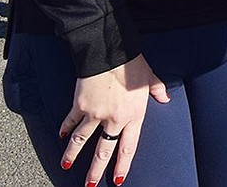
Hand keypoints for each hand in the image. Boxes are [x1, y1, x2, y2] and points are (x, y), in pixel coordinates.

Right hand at [59, 54, 168, 185]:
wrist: (110, 52)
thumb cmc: (132, 63)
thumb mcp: (150, 78)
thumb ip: (158, 90)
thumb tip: (166, 97)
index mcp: (134, 115)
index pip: (128, 146)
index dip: (122, 164)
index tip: (118, 178)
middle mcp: (114, 119)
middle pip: (103, 151)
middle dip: (95, 170)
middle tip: (89, 184)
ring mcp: (95, 114)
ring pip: (81, 141)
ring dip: (72, 155)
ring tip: (66, 165)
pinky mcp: (80, 105)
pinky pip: (71, 122)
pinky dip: (65, 129)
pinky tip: (61, 136)